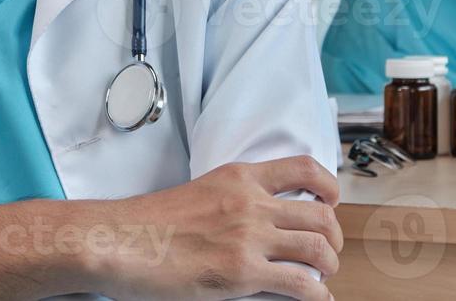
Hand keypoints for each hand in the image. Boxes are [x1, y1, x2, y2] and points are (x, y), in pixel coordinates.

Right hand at [91, 155, 342, 300]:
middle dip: (333, 236)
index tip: (332, 201)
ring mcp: (249, 237)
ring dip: (329, 265)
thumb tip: (259, 223)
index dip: (329, 185)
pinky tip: (317, 299)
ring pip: (319, 248)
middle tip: (329, 251)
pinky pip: (301, 284)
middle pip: (320, 214)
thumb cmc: (149, 223)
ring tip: (323, 276)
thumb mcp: (200, 193)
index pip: (303, 168)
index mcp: (240, 177)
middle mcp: (251, 202)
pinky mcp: (243, 272)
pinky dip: (318, 294)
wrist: (122, 240)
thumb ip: (234, 201)